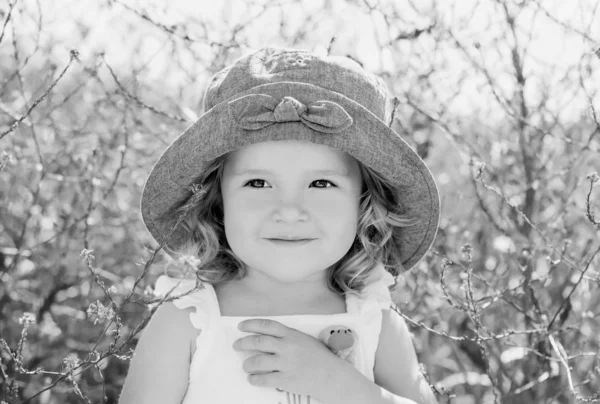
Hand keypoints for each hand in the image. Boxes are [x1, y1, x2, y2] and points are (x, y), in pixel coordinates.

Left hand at [233, 318, 354, 399]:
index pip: (267, 325)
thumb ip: (287, 337)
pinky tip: (252, 379)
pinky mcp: (286, 379)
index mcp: (292, 334)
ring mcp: (286, 363)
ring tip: (245, 365)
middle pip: (258, 341)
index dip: (251, 324)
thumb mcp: (304, 340)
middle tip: (236, 345)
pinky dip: (254, 379)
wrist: (332, 376)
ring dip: (247, 363)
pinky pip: (264, 379)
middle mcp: (287, 347)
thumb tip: (267, 338)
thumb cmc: (319, 357)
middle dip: (243, 343)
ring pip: (258, 361)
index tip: (240, 326)